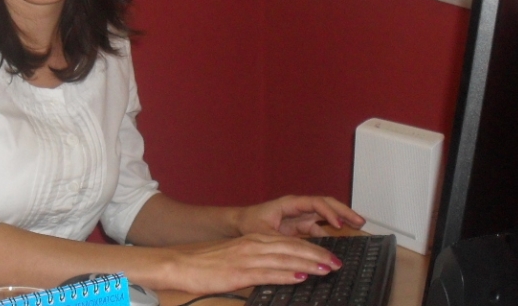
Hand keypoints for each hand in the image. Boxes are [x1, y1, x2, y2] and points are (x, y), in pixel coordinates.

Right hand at [166, 233, 343, 293]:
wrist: (179, 264)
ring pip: (285, 258)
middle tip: (338, 262)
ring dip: (308, 263)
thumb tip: (282, 273)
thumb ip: (259, 263)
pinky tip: (300, 277)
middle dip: (318, 255)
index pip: (290, 243)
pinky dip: (286, 274)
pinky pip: (268, 273)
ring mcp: (247, 258)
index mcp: (253, 240)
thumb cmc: (205, 265)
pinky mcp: (239, 272)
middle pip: (292, 248)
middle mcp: (253, 245)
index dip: (313, 249)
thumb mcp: (236, 259)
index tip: (330, 257)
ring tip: (327, 269)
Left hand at [235, 195, 365, 237]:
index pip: (315, 204)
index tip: (339, 224)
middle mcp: (298, 207)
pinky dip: (330, 232)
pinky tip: (340, 239)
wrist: (239, 224)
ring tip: (358, 224)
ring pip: (325, 215)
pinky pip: (319, 227)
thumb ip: (283, 242)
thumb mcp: (265, 234)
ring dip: (341, 219)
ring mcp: (300, 216)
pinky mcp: (300, 226)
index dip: (329, 213)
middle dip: (343, 211)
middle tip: (360, 220)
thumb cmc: (250, 223)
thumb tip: (302, 252)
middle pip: (326, 205)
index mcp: (290, 204)